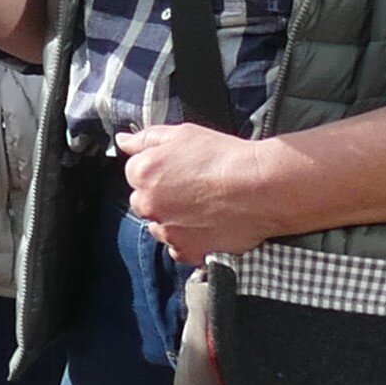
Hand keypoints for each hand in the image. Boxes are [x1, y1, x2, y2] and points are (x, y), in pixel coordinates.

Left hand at [117, 121, 285, 261]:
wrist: (262, 187)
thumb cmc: (226, 158)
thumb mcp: (183, 134)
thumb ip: (146, 138)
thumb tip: (122, 140)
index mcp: (143, 172)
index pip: (135, 173)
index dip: (159, 170)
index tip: (180, 170)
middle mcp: (149, 204)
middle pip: (144, 201)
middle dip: (162, 196)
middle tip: (194, 188)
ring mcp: (167, 230)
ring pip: (160, 226)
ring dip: (174, 219)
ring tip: (204, 206)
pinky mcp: (187, 250)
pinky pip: (178, 248)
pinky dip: (189, 240)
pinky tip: (207, 225)